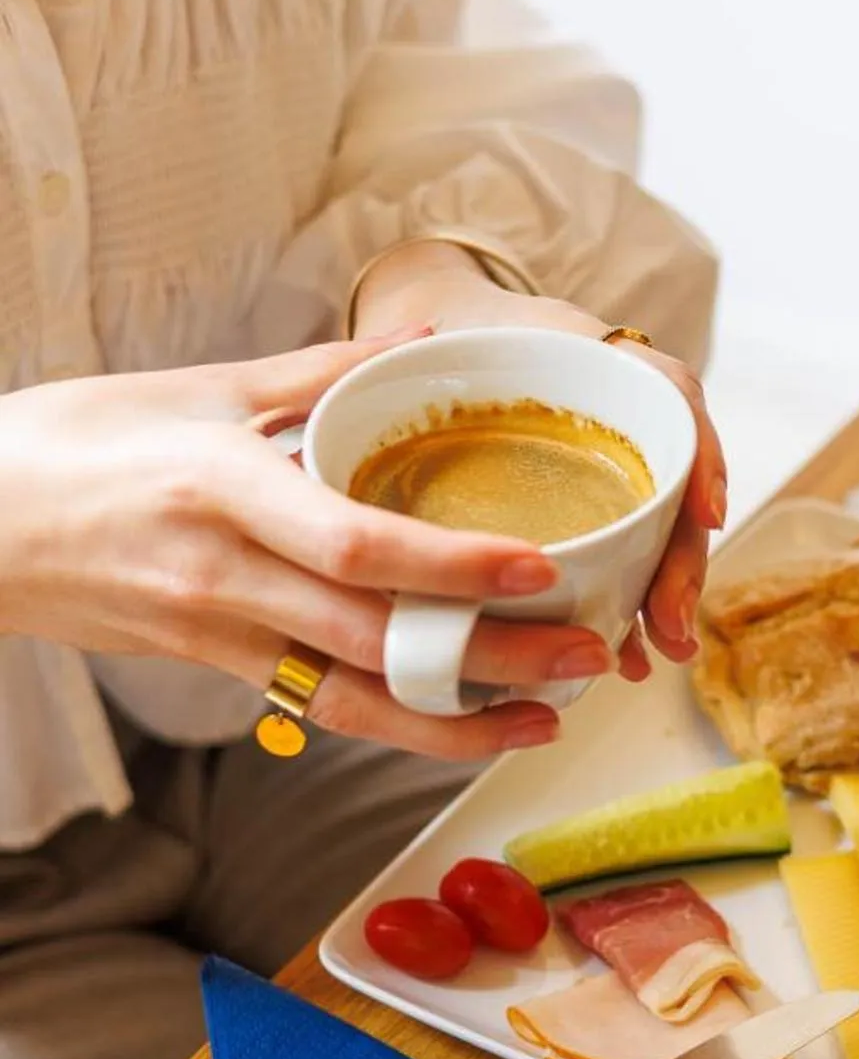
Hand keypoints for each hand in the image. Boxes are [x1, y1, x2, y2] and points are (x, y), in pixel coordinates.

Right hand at [0, 336, 620, 759]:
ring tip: (546, 717)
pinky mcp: (210, 669)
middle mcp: (223, 574)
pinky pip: (317, 706)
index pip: (355, 544)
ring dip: (458, 720)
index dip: (450, 569)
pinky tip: (464, 720)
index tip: (536, 570)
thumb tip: (418, 337)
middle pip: (375, 637)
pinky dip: (397, 722)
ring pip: (353, 699)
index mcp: (222, 487)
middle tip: (586, 658)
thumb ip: (314, 373)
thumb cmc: (73, 440)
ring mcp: (215, 635)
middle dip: (489, 660)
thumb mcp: (191, 387)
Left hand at [352, 242, 727, 680]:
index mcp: (595, 359)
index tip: (703, 516)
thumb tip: (411, 362)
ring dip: (658, 599)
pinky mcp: (591, 513)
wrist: (447, 341)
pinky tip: (623, 653)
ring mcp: (614, 467)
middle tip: (670, 625)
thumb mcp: (434, 338)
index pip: (671, 393)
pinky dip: (622, 609)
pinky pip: (621, 563)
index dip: (699, 457)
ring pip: (656, 536)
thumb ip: (408, 350)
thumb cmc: (450, 341)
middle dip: (680, 563)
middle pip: (673, 490)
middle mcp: (618, 415)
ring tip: (653, 656)